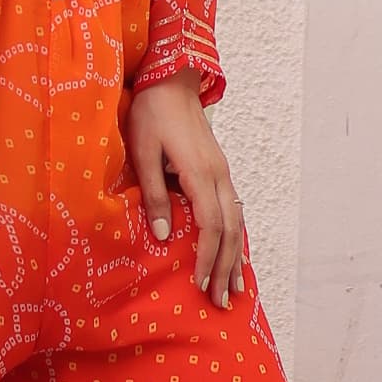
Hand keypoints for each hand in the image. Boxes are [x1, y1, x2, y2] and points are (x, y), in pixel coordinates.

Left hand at [127, 78, 246, 308]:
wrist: (171, 80)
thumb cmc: (151, 114)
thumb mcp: (144, 152)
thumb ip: (155, 194)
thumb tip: (165, 236)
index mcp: (200, 173)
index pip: (211, 226)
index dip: (207, 258)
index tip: (200, 285)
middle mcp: (219, 176)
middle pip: (230, 230)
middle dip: (225, 267)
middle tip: (220, 301)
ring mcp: (223, 173)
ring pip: (237, 222)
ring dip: (235, 257)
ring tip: (233, 288)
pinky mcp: (219, 170)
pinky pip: (234, 210)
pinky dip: (236, 237)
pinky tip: (233, 254)